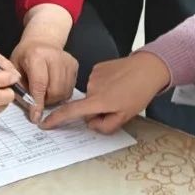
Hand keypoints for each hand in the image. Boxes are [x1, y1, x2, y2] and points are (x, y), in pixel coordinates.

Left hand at [11, 38, 77, 122]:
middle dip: (46, 101)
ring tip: (45, 92)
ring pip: (64, 91)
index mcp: (36, 55)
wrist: (42, 40)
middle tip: (38, 99)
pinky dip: (61, 93)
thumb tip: (27, 105)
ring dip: (54, 98)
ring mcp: (67, 61)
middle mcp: (55, 57)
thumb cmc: (25, 55)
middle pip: (55, 90)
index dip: (37, 103)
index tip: (35, 117)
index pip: (39, 84)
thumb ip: (19, 85)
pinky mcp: (74, 65)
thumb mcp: (14, 67)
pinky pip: (70, 88)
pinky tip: (53, 87)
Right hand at [41, 52, 170, 133]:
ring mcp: (94, 76)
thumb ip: (105, 126)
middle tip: (117, 106)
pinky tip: (118, 82)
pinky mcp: (97, 67)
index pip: (71, 112)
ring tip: (120, 92)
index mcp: (98, 101)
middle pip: (86, 106)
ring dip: (102, 97)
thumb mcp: (125, 117)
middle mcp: (92, 87)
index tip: (45, 123)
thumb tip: (91, 123)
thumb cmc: (139, 93)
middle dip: (97, 110)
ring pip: (92, 94)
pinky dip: (104, 86)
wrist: (148, 68)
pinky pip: (96, 83)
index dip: (56, 119)